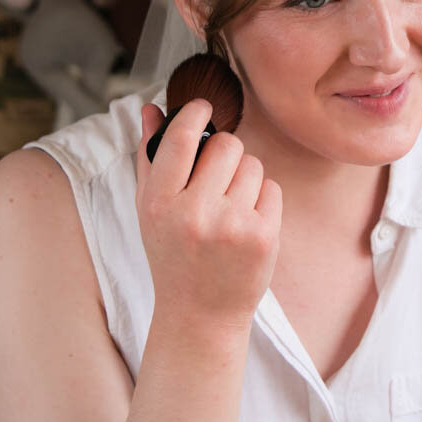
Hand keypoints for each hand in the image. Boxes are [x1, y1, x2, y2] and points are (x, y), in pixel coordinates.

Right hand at [135, 100, 281, 330]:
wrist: (200, 314)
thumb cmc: (173, 255)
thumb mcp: (149, 209)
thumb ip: (150, 156)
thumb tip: (152, 109)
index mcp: (160, 203)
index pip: (182, 138)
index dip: (195, 113)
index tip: (203, 108)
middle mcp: (195, 213)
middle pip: (226, 145)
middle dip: (226, 151)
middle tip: (217, 175)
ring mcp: (232, 226)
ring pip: (253, 165)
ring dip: (245, 177)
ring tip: (229, 207)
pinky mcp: (263, 237)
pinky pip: (273, 188)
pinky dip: (263, 199)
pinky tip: (246, 223)